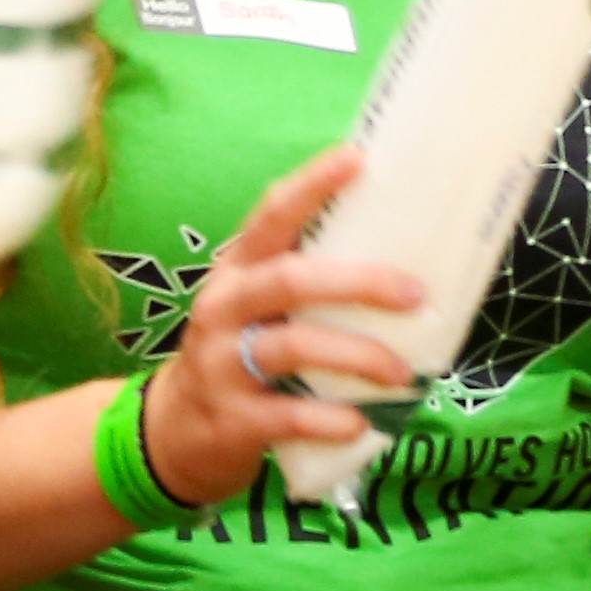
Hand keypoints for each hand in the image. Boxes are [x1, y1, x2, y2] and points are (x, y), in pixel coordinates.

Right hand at [133, 146, 420, 511]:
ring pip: (290, 346)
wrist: (176, 432)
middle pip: (288, 280)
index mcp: (238, 270)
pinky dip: (329, 418)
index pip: (272, 216)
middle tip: (414, 293)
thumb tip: (407, 268)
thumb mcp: (259, 311)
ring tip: (401, 372)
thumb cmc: (241, 356)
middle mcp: (225, 307)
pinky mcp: (232, 418)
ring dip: (355, 355)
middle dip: (356, 283)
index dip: (311, 186)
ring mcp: (223, 363)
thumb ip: (308, 288)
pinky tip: (361, 423)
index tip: (357, 158)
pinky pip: (287, 415)